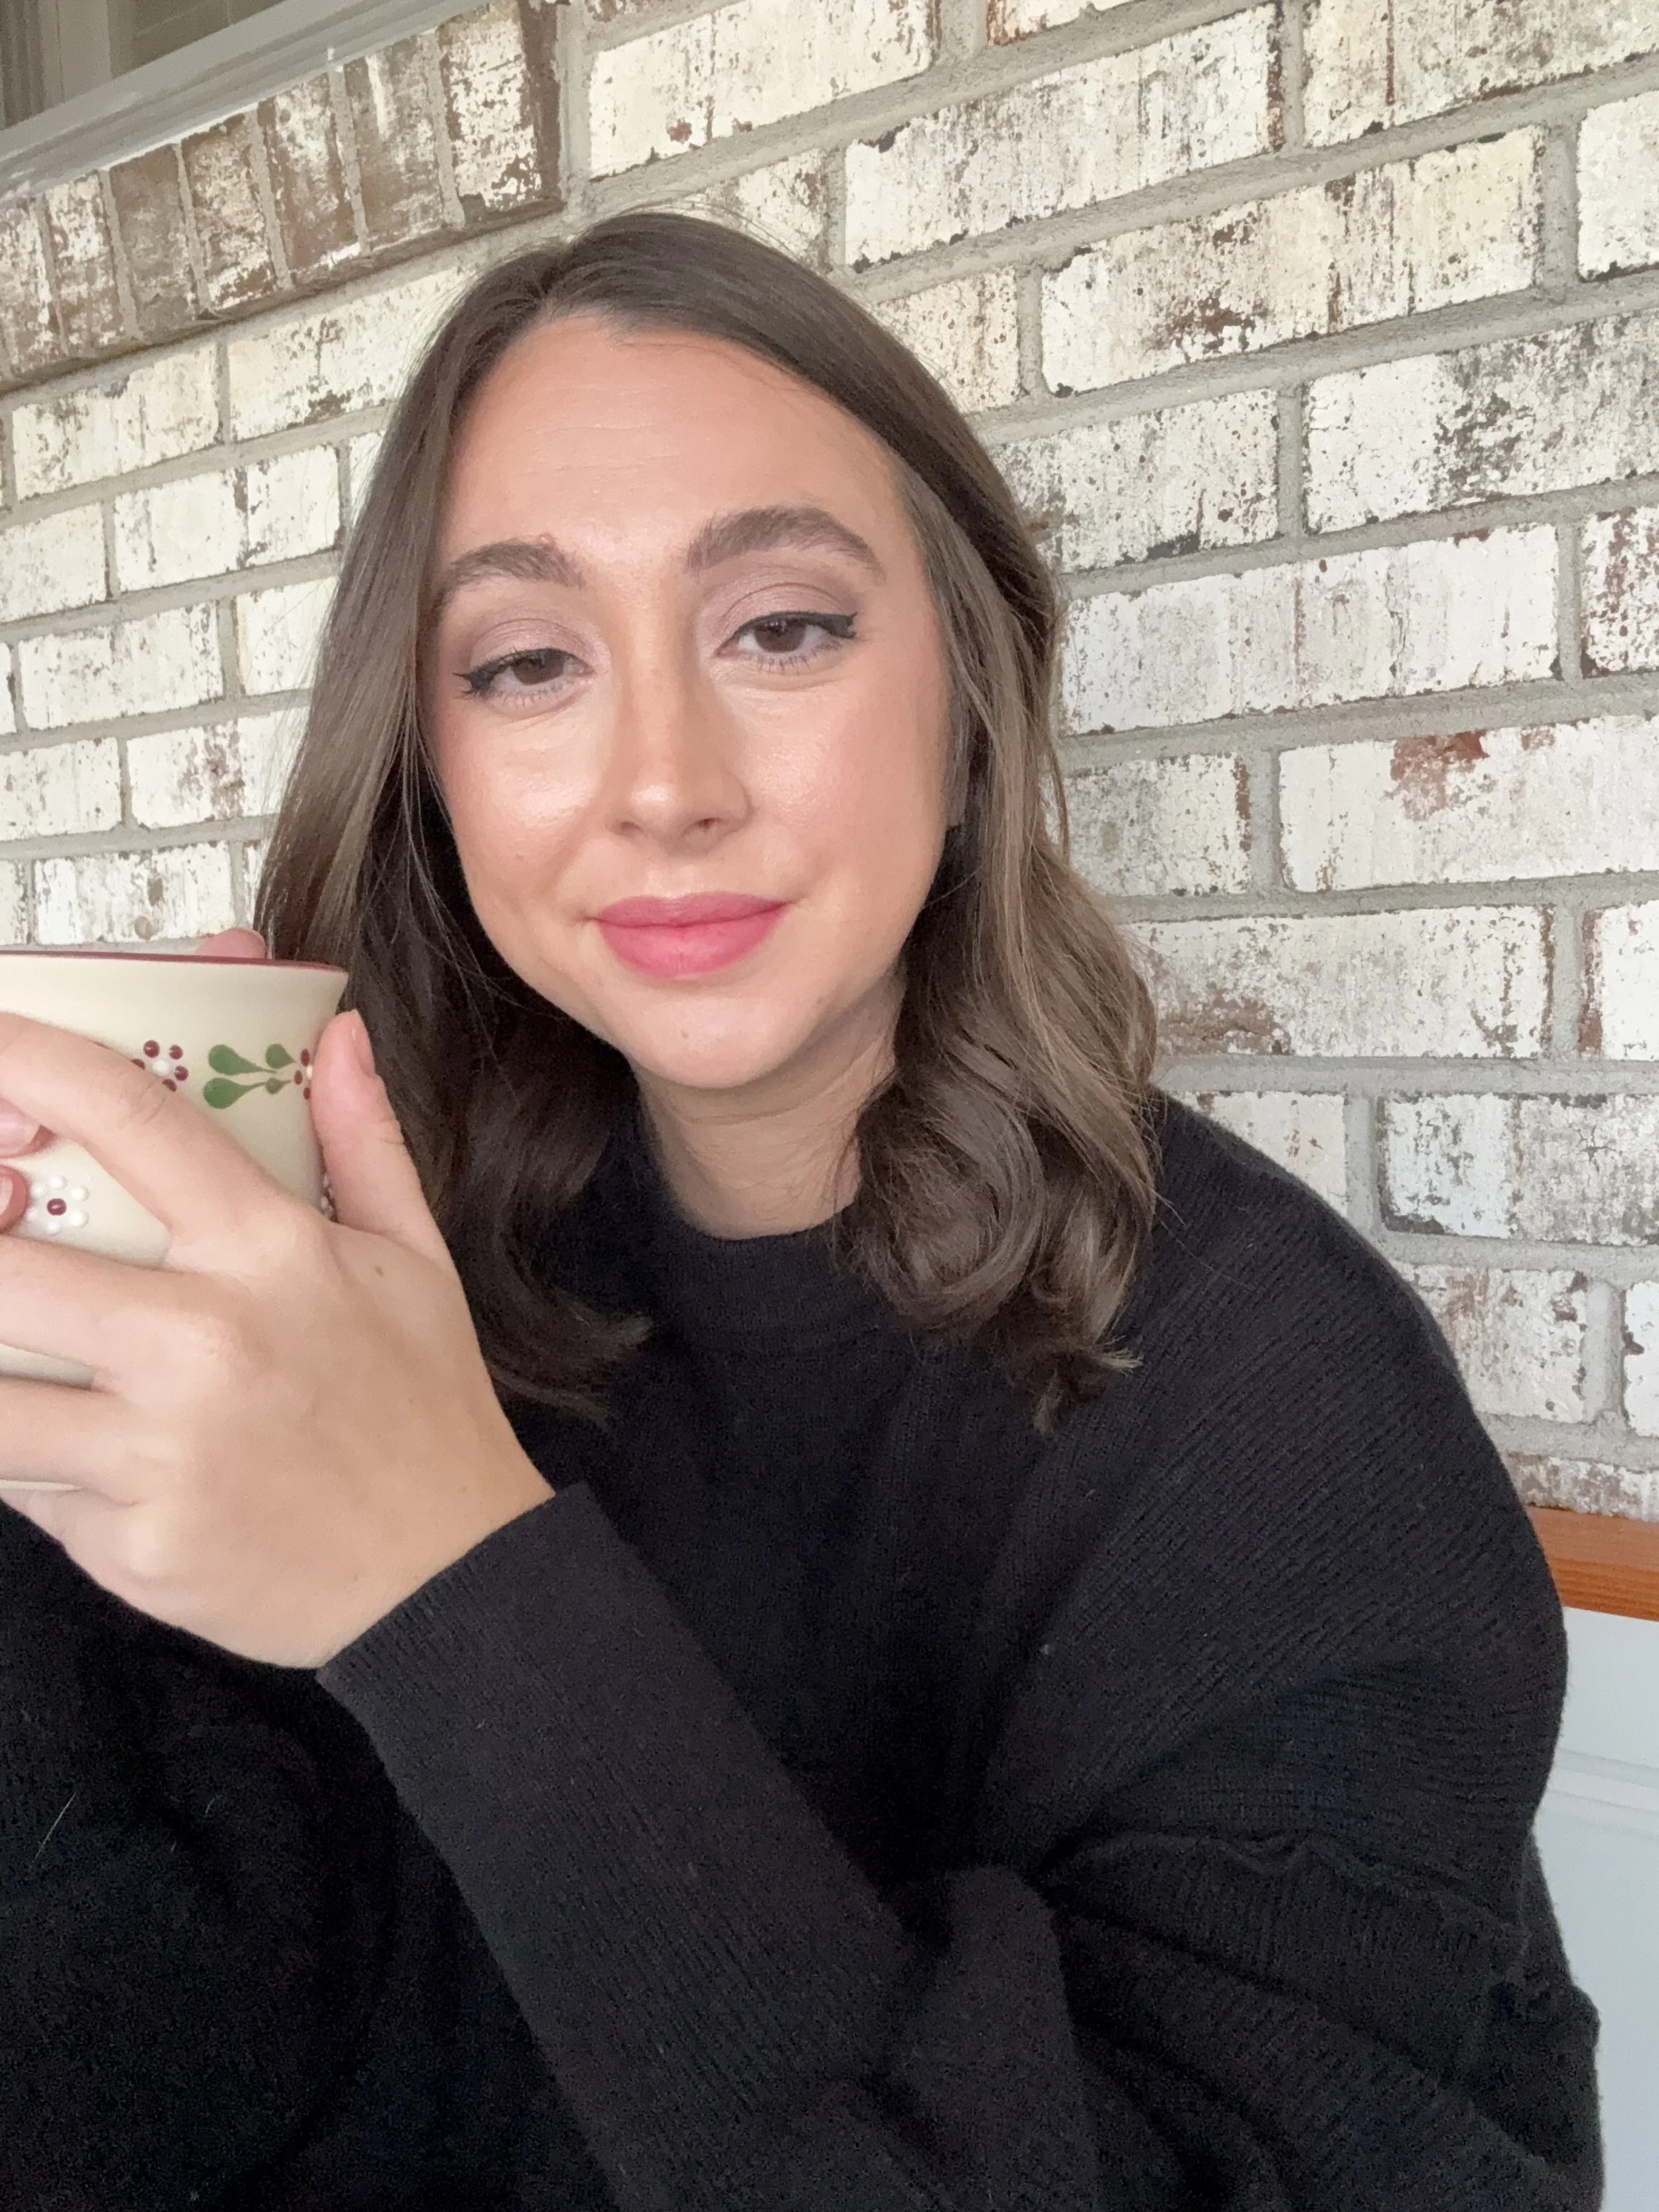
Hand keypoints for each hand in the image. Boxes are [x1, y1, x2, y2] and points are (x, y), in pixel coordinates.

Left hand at [0, 947, 553, 1667]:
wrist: (449, 1581)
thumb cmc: (425, 1410)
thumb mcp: (414, 1261)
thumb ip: (363, 1141)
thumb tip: (334, 1035)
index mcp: (271, 1254)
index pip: (131, 1121)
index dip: (32, 1063)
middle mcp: (204, 1343)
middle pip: (2, 1269)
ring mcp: (158, 1451)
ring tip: (23, 1353)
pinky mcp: (131, 1543)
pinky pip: (31, 1489)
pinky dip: (35, 1465)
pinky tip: (78, 1450)